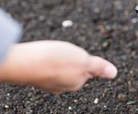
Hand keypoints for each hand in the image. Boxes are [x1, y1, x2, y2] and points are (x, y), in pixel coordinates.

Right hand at [0, 40, 116, 93]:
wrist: (23, 62)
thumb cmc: (54, 61)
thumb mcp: (83, 60)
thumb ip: (98, 66)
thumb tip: (113, 73)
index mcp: (75, 83)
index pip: (86, 71)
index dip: (84, 59)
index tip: (78, 53)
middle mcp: (61, 86)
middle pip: (72, 70)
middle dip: (71, 60)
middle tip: (65, 50)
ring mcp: (46, 82)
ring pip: (57, 68)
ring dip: (57, 59)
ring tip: (53, 51)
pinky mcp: (33, 75)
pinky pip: (43, 66)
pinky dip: (44, 59)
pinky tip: (40, 54)